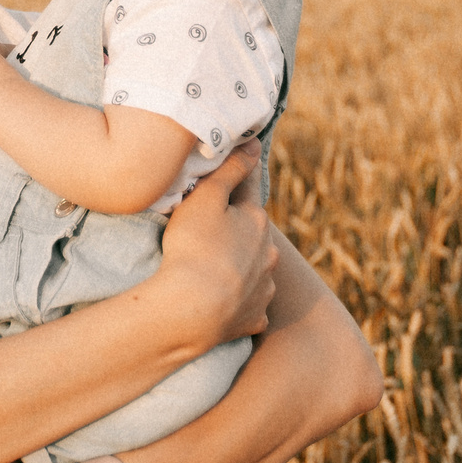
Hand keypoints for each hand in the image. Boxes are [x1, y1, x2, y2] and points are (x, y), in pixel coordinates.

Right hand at [152, 140, 275, 351]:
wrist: (192, 310)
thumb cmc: (194, 247)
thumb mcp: (206, 198)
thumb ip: (230, 170)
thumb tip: (254, 144)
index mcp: (257, 221)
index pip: (250, 192)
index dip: (240, 180)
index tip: (240, 166)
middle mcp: (269, 254)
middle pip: (254, 235)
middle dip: (239, 230)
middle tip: (213, 231)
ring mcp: (264, 288)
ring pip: (256, 271)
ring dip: (242, 268)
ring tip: (216, 271)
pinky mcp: (255, 318)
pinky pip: (250, 306)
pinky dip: (240, 302)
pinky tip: (226, 304)